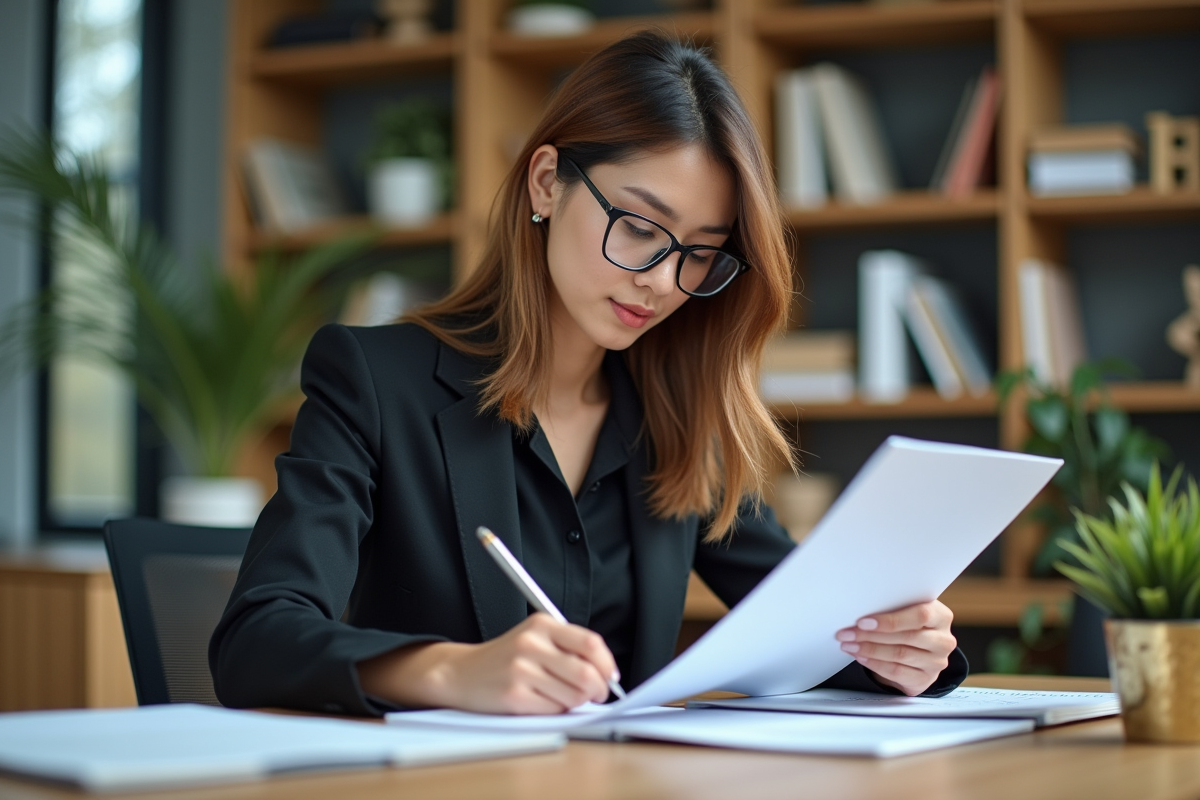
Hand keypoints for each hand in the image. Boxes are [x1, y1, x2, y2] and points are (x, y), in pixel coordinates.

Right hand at [357, 613, 617, 713]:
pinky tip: (543, 703)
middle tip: (595, 696)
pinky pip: (553, 709)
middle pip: (586, 673)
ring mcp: (521, 670)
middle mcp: (531, 643)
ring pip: (573, 696)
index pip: (591, 643)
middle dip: (598, 690)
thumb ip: (567, 649)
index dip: (607, 664)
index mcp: (542, 624)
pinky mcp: (513, 695)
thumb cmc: (506, 659)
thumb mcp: (535, 639)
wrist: (461, 673)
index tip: (610, 677)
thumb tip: (605, 674)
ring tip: (562, 698)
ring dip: (575, 703)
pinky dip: (556, 711)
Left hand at [835, 600, 955, 695]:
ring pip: (899, 655)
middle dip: (870, 635)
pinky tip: (861, 657)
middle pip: (906, 637)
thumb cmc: (909, 623)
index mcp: (941, 616)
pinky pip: (896, 672)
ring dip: (869, 650)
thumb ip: (893, 607)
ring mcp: (936, 662)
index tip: (862, 621)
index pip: (919, 616)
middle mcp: (943, 640)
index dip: (890, 620)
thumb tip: (860, 609)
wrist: (922, 649)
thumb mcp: (907, 610)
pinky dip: (875, 664)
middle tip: (846, 634)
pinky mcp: (925, 679)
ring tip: (849, 645)